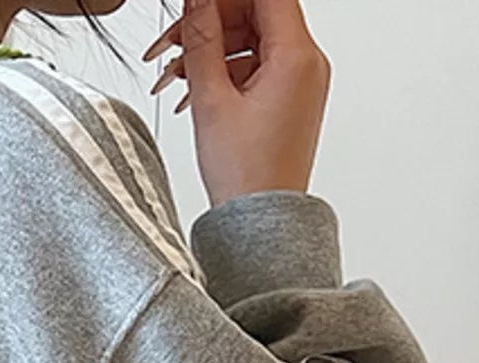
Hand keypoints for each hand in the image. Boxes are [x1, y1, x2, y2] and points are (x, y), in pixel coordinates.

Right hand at [145, 0, 330, 207]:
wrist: (260, 224)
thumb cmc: (246, 176)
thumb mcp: (212, 99)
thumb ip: (202, 39)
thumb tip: (197, 2)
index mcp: (297, 56)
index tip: (196, 6)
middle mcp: (308, 63)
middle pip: (257, 13)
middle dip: (210, 22)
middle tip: (170, 42)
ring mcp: (301, 80)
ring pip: (252, 40)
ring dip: (211, 50)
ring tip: (174, 76)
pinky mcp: (290, 97)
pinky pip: (257, 65)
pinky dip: (225, 70)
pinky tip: (194, 89)